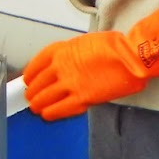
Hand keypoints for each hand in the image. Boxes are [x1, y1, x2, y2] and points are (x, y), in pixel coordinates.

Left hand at [21, 8, 158, 120]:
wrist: (131, 56)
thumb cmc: (115, 47)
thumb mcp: (85, 43)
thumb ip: (72, 55)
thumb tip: (67, 66)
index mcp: (61, 50)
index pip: (37, 63)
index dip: (30, 73)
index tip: (28, 78)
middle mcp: (61, 66)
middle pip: (38, 82)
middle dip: (32, 91)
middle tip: (30, 96)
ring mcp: (70, 82)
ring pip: (45, 96)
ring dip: (38, 103)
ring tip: (36, 108)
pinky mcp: (82, 97)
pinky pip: (60, 108)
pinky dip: (51, 112)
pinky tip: (47, 115)